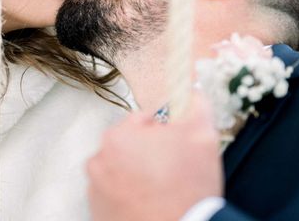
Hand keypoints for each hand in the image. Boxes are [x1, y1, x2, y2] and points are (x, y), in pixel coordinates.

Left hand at [87, 92, 222, 220]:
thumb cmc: (186, 190)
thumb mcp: (202, 135)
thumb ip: (194, 103)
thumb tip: (190, 89)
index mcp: (117, 137)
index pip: (144, 121)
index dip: (166, 132)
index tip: (177, 147)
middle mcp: (99, 161)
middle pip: (131, 145)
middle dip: (151, 153)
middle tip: (173, 170)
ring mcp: (96, 189)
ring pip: (124, 169)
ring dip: (140, 174)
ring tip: (163, 189)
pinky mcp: (99, 211)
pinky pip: (117, 194)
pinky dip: (131, 195)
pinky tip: (151, 201)